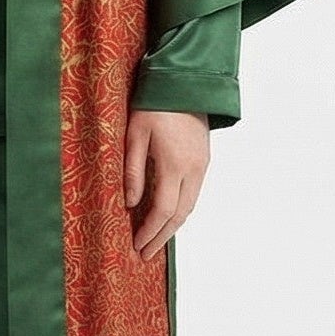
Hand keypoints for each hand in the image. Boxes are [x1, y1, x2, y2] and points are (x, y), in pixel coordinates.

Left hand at [124, 108, 210, 261]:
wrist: (185, 82)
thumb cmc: (154, 104)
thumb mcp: (135, 135)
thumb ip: (133, 171)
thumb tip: (130, 204)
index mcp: (174, 165)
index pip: (162, 210)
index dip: (149, 232)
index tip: (137, 247)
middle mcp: (193, 169)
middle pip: (180, 215)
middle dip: (162, 237)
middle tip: (146, 254)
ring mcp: (202, 165)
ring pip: (190, 206)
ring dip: (173, 226)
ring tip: (156, 239)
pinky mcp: (204, 159)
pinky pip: (194, 193)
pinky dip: (181, 210)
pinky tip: (169, 215)